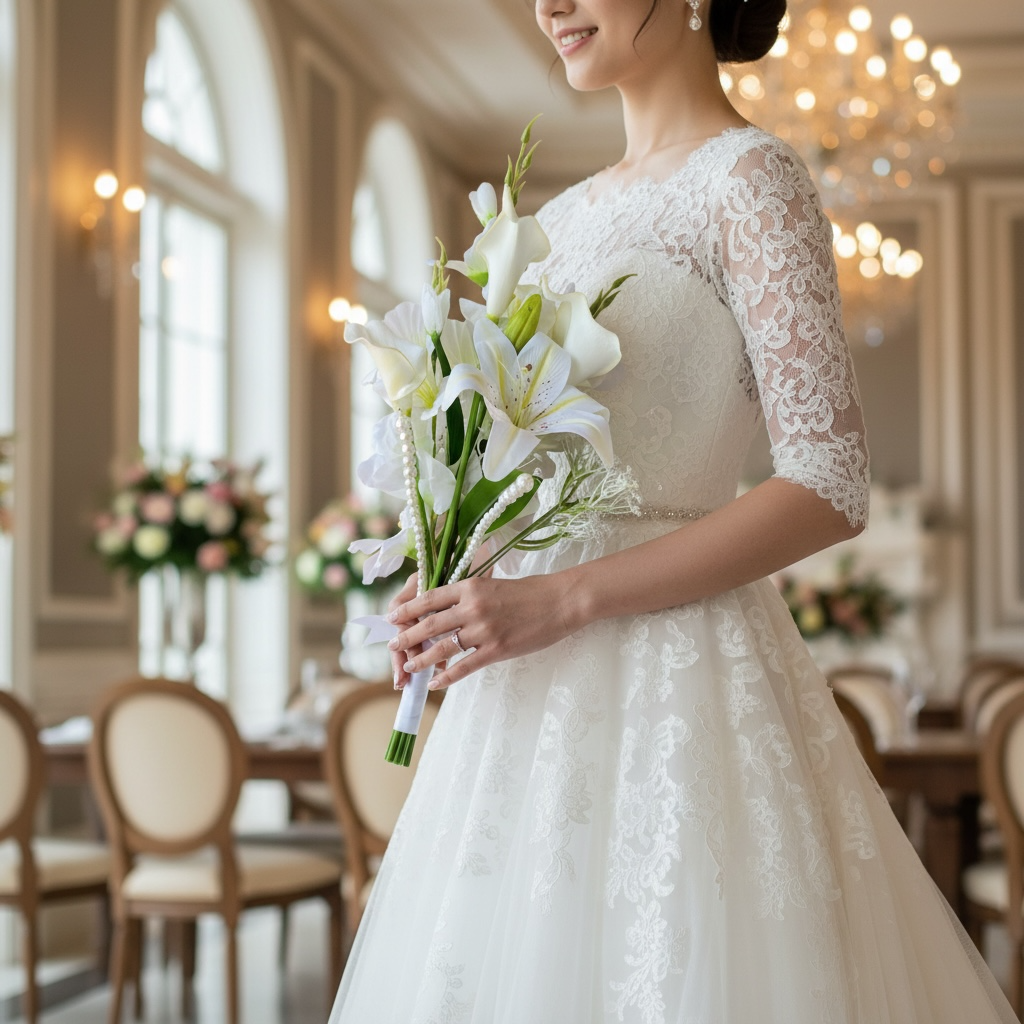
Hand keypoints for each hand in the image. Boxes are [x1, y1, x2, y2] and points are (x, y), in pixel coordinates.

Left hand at [386, 573, 577, 690]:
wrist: (560, 601)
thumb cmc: (531, 592)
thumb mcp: (495, 585)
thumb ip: (471, 595)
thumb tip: (448, 609)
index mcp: (471, 587)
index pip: (430, 598)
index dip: (408, 609)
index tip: (393, 616)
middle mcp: (472, 607)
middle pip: (429, 624)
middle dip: (407, 636)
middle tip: (391, 644)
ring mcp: (483, 630)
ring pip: (442, 648)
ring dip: (421, 659)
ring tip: (408, 667)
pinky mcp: (496, 650)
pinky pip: (464, 666)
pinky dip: (446, 676)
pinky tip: (434, 682)